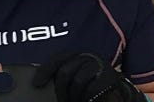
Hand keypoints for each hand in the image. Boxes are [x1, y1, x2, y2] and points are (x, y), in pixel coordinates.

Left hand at [31, 52, 147, 101]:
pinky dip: (85, 98)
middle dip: (60, 90)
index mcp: (79, 55)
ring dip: (73, 96)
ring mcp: (101, 66)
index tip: (36, 83)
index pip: (59, 58)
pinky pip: (90, 89)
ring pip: (78, 81)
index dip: (46, 70)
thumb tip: (40, 82)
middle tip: (61, 100)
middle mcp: (90, 57)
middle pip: (66, 71)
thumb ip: (64, 75)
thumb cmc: (91, 87)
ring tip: (74, 100)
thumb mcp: (76, 78)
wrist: (117, 94)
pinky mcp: (109, 77)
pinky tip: (86, 100)